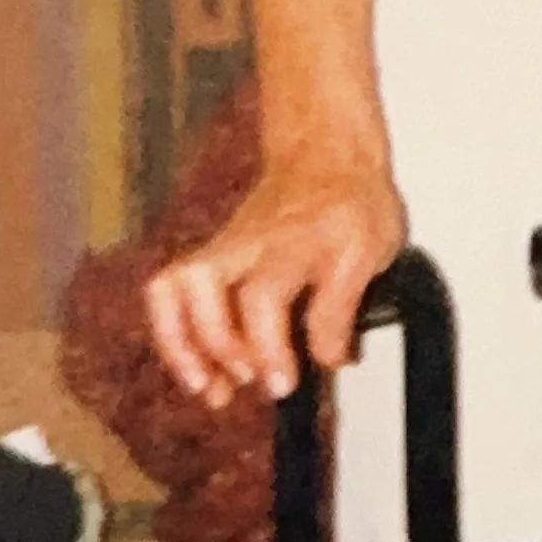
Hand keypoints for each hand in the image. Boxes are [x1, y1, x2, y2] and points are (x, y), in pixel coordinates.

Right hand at [145, 157, 406, 409]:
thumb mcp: (370, 249)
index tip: (283, 382)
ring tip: (206, 386)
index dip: (268, 347)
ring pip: (172, 288)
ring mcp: (221, 248)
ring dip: (180, 344)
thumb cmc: (348, 200)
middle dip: (217, 345)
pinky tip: (199, 369)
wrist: (326, 155)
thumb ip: (343, 307)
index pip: (263, 295)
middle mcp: (246, 243)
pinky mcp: (208, 259)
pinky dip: (175, 336)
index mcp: (292, 240)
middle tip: (250, 381)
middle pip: (201, 285)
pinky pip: (171, 294)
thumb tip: (328, 359)